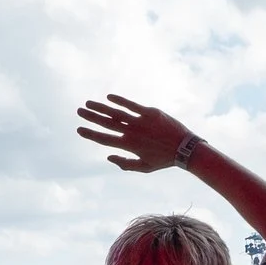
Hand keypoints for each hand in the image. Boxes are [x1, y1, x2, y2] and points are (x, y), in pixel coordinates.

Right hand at [76, 94, 194, 172]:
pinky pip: (132, 105)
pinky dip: (120, 100)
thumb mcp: (145, 167)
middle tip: (79, 111)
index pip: (104, 140)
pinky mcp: (151, 113)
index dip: (90, 134)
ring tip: (88, 103)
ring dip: (100, 107)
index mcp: (129, 146)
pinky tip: (109, 97)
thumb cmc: (165, 159)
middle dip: (91, 117)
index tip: (79, 129)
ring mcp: (141, 121)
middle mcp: (132, 133)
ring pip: (116, 113)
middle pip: (106, 123)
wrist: (186, 149)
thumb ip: (125, 164)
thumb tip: (107, 156)